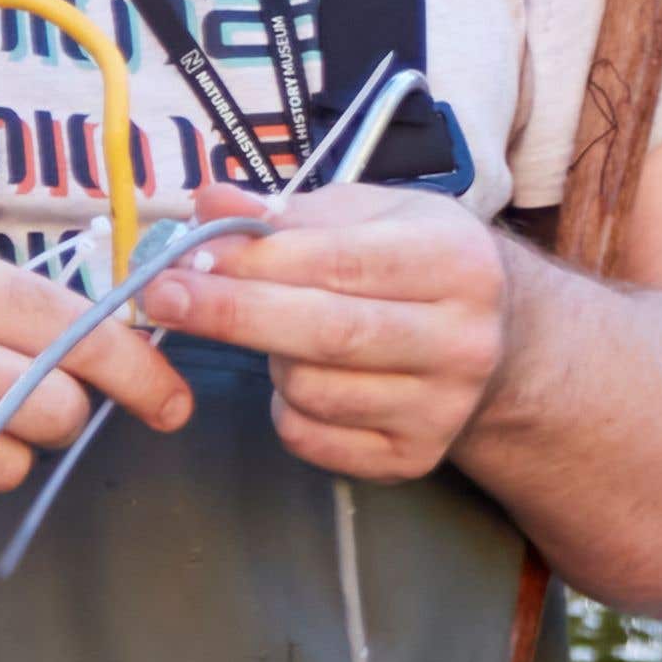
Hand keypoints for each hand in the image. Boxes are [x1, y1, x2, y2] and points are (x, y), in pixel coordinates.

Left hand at [154, 183, 527, 484]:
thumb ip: (287, 212)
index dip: (255, 261)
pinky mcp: (415, 458)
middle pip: (326, 333)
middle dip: (232, 313)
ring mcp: (443, 408)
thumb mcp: (371, 216)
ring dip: (270, 361)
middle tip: (161, 296)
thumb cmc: (416, 263)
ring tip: (284, 336)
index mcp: (459, 264)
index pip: (340, 263)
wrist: (500, 343)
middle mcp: (465, 341)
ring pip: (310, 390)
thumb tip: (209, 202)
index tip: (186, 257)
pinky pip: (312, 439)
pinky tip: (305, 379)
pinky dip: (285, 409)